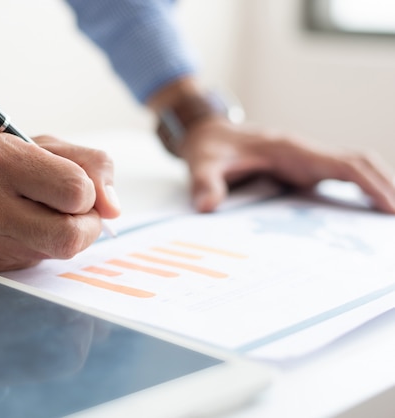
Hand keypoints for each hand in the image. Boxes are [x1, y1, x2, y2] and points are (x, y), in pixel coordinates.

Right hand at [0, 113, 119, 270]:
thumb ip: (87, 163)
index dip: (87, 190)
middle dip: (88, 224)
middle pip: (73, 237)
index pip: (75, 191)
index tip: (76, 186)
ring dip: (66, 235)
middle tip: (73, 210)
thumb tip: (115, 208)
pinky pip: (38, 263)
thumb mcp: (33, 141)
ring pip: (59, 254)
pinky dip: (44, 247)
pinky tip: (22, 229)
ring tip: (42, 214)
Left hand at [178, 117, 394, 213]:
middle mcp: (305, 154)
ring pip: (354, 173)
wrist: (206, 135)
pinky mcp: (302, 172)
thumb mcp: (202, 163)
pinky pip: (338, 181)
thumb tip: (207, 206)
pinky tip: (361, 222)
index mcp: (290, 149)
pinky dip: (357, 195)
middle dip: (386, 189)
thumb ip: (205, 183)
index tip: (392, 207)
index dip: (372, 183)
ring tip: (386, 228)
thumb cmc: (209, 147)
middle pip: (360, 166)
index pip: (344, 163)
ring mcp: (306, 162)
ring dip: (375, 193)